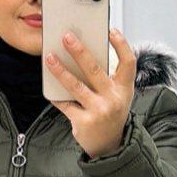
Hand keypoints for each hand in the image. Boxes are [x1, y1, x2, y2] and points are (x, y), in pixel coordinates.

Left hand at [44, 26, 135, 158]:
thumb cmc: (110, 112)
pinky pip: (65, 104)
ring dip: (61, 70)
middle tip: (66, 36)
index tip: (111, 30)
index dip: (121, 45)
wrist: (109, 146)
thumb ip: (106, 77)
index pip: (128, 62)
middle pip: (95, 70)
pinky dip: (55, 95)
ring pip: (76, 86)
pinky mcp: (84, 122)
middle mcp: (113, 99)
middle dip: (79, 51)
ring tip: (49, 58)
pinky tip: (48, 86)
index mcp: (124, 89)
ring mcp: (99, 111)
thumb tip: (81, 53)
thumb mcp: (116, 95)